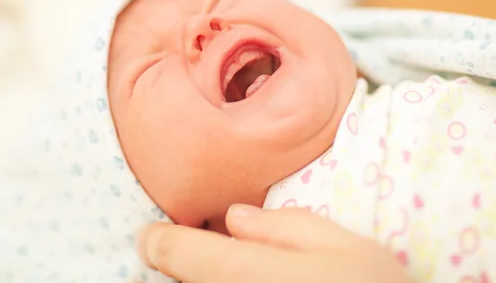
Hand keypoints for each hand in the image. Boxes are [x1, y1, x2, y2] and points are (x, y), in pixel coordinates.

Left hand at [138, 204, 414, 282]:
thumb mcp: (343, 245)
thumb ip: (283, 226)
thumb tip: (235, 218)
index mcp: (251, 272)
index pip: (181, 253)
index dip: (160, 241)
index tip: (152, 235)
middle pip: (181, 282)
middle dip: (181, 265)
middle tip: (195, 249)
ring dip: (198, 279)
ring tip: (220, 264)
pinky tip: (251, 278)